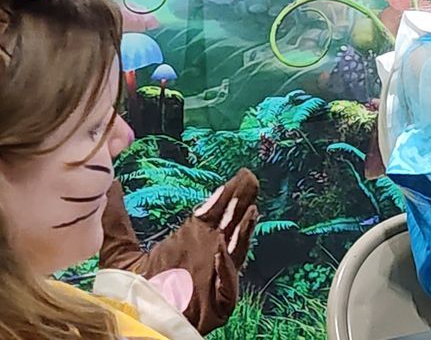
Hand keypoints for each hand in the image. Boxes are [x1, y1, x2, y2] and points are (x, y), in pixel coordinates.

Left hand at [99, 169, 259, 332]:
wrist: (130, 325)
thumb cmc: (126, 292)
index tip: (238, 176)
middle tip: (251, 180)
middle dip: (242, 204)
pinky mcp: (217, 306)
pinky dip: (225, 270)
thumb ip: (116, 217)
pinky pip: (226, 287)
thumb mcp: (118, 250)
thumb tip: (109, 182)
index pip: (213, 213)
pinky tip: (221, 253)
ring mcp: (215, 281)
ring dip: (242, 233)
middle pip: (230, 226)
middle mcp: (207, 257)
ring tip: (249, 212)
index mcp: (190, 242)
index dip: (226, 195)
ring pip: (235, 252)